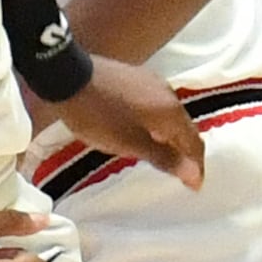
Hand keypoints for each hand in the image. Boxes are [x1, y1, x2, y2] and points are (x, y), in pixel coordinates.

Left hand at [34, 56, 204, 188]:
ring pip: (170, 115)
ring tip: (167, 154)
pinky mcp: (136, 77)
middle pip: (185, 127)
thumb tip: (194, 172)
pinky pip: (156, 105)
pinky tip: (147, 130)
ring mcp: (152, 82)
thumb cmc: (98, 116)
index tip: (195, 185)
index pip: (193, 142)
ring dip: (171, 136)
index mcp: (171, 111)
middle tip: (184, 172)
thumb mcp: (129, 143)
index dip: (196, 165)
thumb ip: (162, 157)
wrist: (66, 76)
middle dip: (186, 151)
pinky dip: (157, 123)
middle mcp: (169, 94)